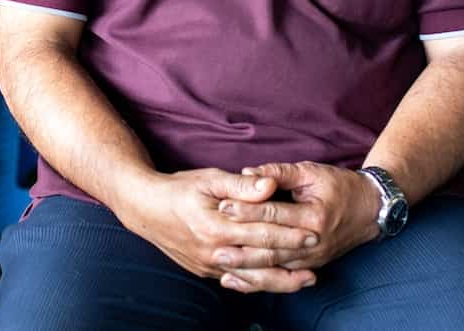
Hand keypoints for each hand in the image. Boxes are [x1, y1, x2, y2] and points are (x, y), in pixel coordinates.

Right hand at [113, 168, 319, 291]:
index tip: (313, 229)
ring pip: (253, 278)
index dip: (290, 232)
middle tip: (318, 250)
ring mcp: (210, 265)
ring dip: (282, 280)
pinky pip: (238, 281)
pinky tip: (275, 283)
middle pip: (263, 259)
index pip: (263, 232)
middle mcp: (215, 251)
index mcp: (217, 227)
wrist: (145, 208)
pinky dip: (260, 284)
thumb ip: (241, 186)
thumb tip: (269, 185)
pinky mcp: (206, 270)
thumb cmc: (179, 189)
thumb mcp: (209, 179)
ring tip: (307, 279)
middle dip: (293, 255)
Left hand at [210, 161, 381, 292]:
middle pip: (271, 245)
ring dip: (246, 266)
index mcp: (313, 216)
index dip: (247, 209)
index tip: (222, 205)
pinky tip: (237, 279)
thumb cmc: (339, 186)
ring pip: (274, 266)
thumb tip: (248, 173)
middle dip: (240, 243)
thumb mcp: (311, 172)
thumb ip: (279, 172)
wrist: (371, 210)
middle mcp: (313, 242)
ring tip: (219, 262)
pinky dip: (259, 279)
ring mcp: (313, 258)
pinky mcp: (311, 266)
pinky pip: (281, 276)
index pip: (273, 214)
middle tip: (212, 241)